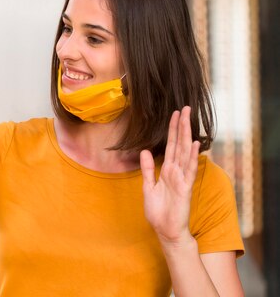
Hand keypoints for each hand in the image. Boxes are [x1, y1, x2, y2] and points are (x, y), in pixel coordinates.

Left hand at [140, 106, 200, 244]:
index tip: (174, 114)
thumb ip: (148, 169)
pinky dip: (191, 157)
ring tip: (187, 119)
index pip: (171, 146)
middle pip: (179, 144)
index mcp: (167, 170)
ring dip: (186, 135)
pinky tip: (194, 144)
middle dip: (181, 126)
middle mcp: (176, 171)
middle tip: (184, 108)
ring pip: (185, 152)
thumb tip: (145, 151)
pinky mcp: (184, 188)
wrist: (166, 231)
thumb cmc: (158, 211)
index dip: (172, 130)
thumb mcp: (148, 186)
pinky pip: (188, 170)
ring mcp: (182, 179)